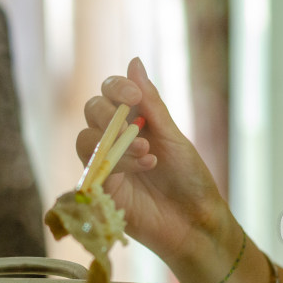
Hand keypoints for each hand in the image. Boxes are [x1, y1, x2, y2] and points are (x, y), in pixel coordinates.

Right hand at [78, 57, 229, 271]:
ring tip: (148, 155)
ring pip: (85, 139)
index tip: (135, 96)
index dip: (116, 88)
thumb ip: (151, 103)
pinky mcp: (100, 190)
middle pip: (91, 111)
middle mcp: (115, 140)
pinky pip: (91, 168)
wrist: (196, 222)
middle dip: (110, 114)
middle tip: (138, 128)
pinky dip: (117, 163)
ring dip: (116, 142)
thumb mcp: (173, 137)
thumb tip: (134, 61)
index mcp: (134, 121)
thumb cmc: (189, 180)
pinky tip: (146, 166)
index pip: (109, 92)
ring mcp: (105, 165)